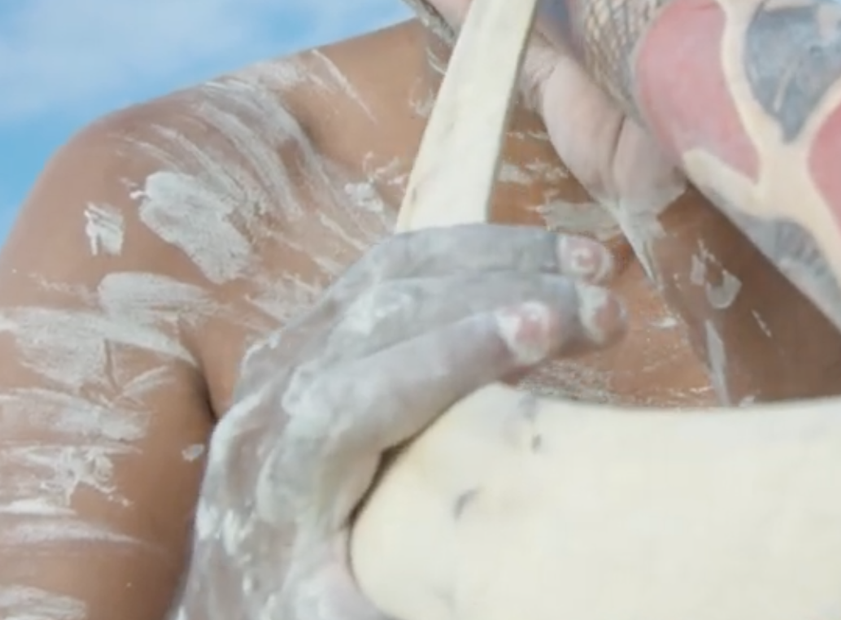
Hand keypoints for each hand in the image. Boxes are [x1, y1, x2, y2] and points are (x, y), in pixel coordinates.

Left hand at [175, 225, 623, 619]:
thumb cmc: (294, 602)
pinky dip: (474, 254)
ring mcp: (299, 348)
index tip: (544, 330)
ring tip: (593, 265)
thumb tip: (468, 590)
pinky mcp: (323, 329)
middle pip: (389, 310)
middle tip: (606, 306)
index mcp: (283, 471)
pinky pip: (395, 268)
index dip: (454, 354)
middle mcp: (280, 391)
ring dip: (501, 256)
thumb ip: (377, 606)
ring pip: (397, 268)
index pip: (365, 392)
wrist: (233, 584)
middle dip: (504, 292)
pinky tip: (543, 261)